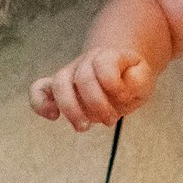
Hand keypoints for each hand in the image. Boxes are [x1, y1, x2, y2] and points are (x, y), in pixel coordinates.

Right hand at [29, 48, 152, 129]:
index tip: (126, 98)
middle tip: (110, 121)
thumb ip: (138, 81)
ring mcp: (69, 73)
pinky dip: (40, 103)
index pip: (104, 65)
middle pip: (82, 77)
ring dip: (72, 109)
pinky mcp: (56, 88)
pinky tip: (53, 116)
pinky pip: (38, 89)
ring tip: (84, 127)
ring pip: (59, 84)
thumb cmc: (131, 80)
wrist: (119, 74)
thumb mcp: (144, 79)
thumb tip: (121, 87)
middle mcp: (85, 61)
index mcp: (107, 55)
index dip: (116, 87)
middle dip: (97, 104)